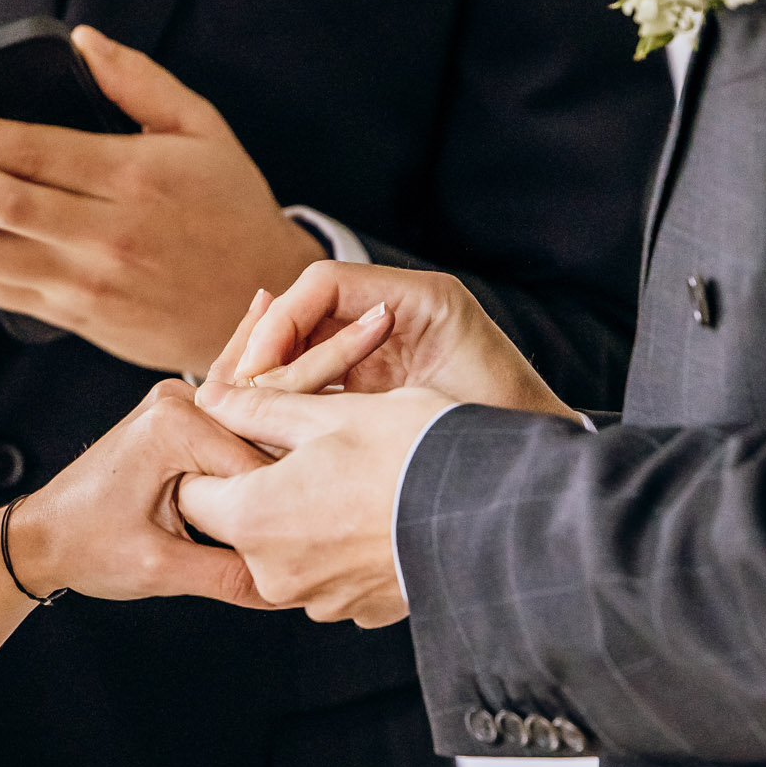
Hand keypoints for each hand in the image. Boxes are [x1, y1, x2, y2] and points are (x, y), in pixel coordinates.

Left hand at [0, 28, 329, 373]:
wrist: (263, 301)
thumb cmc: (233, 210)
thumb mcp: (205, 130)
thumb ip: (140, 82)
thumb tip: (84, 40)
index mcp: (136, 180)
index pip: (31, 151)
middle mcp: (106, 236)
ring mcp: (88, 285)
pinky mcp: (79, 319)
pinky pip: (0, 294)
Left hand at [4, 380, 274, 607]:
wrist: (42, 537)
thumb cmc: (85, 546)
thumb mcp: (161, 570)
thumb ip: (229, 575)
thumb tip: (291, 587)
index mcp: (175, 422)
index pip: (260, 467)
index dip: (280, 514)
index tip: (298, 552)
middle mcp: (181, 399)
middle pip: (261, 451)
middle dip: (273, 500)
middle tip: (292, 549)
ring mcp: (181, 404)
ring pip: (252, 450)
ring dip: (262, 491)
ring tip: (273, 534)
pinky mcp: (182, 419)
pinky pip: (233, 448)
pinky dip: (244, 483)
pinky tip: (252, 515)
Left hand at [177, 385, 458, 625]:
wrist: (494, 511)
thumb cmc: (410, 450)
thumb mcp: (329, 414)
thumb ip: (257, 408)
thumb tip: (210, 396)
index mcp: (254, 518)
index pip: (194, 493)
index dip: (215, 459)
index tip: (248, 436)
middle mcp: (276, 573)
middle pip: (240, 525)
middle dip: (262, 489)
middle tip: (310, 450)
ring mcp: (320, 600)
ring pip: (286, 551)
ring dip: (304, 519)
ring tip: (352, 479)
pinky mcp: (359, 611)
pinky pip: (330, 575)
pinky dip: (342, 548)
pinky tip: (376, 515)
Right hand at [214, 260, 580, 419]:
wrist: (535, 483)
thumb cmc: (499, 441)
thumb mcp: (427, 415)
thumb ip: (354, 399)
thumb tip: (260, 392)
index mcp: (420, 300)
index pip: (326, 283)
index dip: (280, 323)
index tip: (254, 373)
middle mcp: (398, 311)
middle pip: (306, 312)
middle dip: (264, 354)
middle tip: (230, 402)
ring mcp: (384, 345)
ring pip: (303, 346)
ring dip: (270, 382)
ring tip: (242, 422)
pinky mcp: (374, 380)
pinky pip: (316, 378)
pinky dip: (289, 403)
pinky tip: (265, 436)